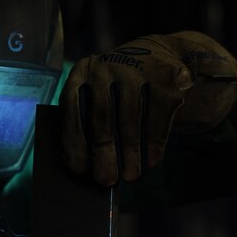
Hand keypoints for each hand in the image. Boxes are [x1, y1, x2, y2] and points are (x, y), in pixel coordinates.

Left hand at [60, 31, 236, 185]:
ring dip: (131, 152)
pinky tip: (152, 161)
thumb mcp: (97, 95)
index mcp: (82, 72)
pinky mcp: (165, 76)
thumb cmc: (117, 90)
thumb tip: (83, 166)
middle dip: (104, 152)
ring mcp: (137, 68)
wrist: (157, 56)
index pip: (71, 107)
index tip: (78, 169)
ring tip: (131, 176)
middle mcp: (107, 66)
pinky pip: (158, 116)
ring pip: (131, 117)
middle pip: (102, 115)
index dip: (74, 139)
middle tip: (106, 180)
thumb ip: (88, 121)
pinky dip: (155, 142)